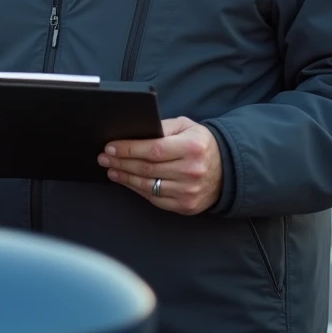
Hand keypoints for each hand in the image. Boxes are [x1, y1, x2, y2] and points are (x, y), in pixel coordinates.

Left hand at [98, 117, 222, 214]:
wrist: (227, 170)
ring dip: (125, 178)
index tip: (110, 147)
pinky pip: (155, 199)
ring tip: (111, 170)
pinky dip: (138, 190)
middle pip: (147, 169)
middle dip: (121, 162)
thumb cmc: (201, 145)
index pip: (153, 149)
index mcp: (192, 147)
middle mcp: (191, 171)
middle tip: (104, 158)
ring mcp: (189, 191)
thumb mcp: (187, 127)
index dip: (128, 149)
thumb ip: (163, 127)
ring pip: (148, 186)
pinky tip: (127, 181)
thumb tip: (135, 131)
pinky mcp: (186, 205)